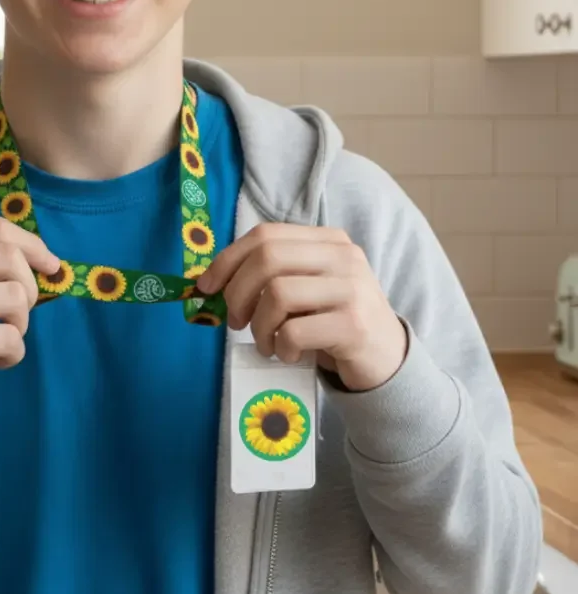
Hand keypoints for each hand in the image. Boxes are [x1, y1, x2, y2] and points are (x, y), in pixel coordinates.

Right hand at [0, 216, 60, 405]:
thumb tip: (41, 260)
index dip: (32, 244)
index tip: (50, 265)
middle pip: (9, 257)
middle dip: (30, 286)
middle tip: (18, 312)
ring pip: (15, 296)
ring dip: (21, 323)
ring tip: (3, 337)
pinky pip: (9, 338)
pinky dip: (14, 352)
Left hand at [196, 223, 407, 391]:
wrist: (386, 358)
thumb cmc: (333, 320)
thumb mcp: (307, 288)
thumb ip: (271, 275)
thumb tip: (211, 282)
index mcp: (327, 240)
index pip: (265, 235)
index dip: (228, 259)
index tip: (207, 286)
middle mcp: (343, 256)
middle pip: (267, 259)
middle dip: (237, 292)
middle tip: (234, 321)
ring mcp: (352, 289)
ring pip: (278, 294)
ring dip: (259, 325)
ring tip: (266, 343)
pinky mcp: (354, 325)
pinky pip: (294, 331)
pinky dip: (280, 347)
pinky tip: (287, 354)